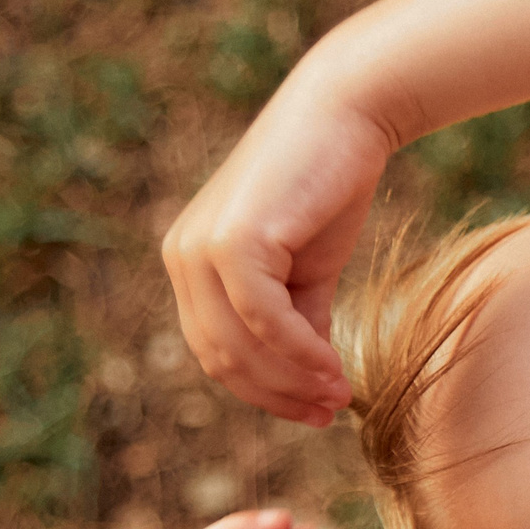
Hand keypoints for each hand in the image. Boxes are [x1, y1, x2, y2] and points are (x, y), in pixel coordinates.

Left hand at [161, 72, 393, 425]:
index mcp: (190, 264)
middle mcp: (182, 256)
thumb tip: (310, 382)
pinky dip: (299, 353)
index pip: (216, 352)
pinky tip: (333, 368)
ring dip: (290, 382)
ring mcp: (201, 248)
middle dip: (276, 395)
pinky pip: (262, 320)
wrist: (347, 116)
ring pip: (238, 346)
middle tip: (329, 412)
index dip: (264, 392)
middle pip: (221, 358)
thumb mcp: (308, 269)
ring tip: (338, 396)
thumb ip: (299, 322)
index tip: (317, 411)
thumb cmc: (330, 185)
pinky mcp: (233, 240)